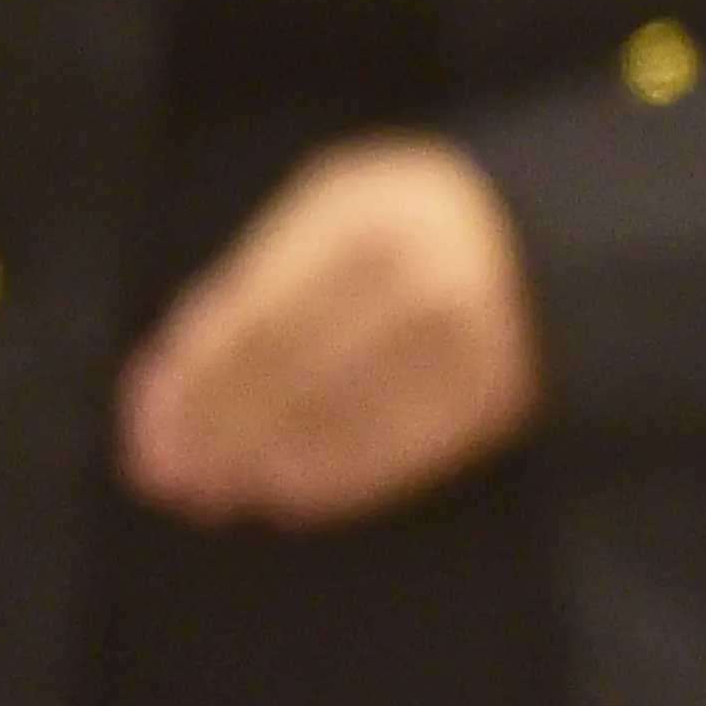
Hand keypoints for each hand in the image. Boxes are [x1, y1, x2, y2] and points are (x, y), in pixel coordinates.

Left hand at [116, 136, 543, 526]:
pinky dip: (337, 477)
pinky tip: (291, 492)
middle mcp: (417, 278)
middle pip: (288, 376)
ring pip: (339, 420)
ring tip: (216, 491)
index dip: (193, 381)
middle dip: (218, 433)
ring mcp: (465, 339)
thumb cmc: (417, 226)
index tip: (146, 426)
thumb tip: (175, 380)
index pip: (253, 317)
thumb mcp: (341, 213)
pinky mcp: (499, 390)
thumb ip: (262, 280)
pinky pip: (400, 449)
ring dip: (265, 463)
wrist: (559, 236)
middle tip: (168, 476)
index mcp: (363, 220)